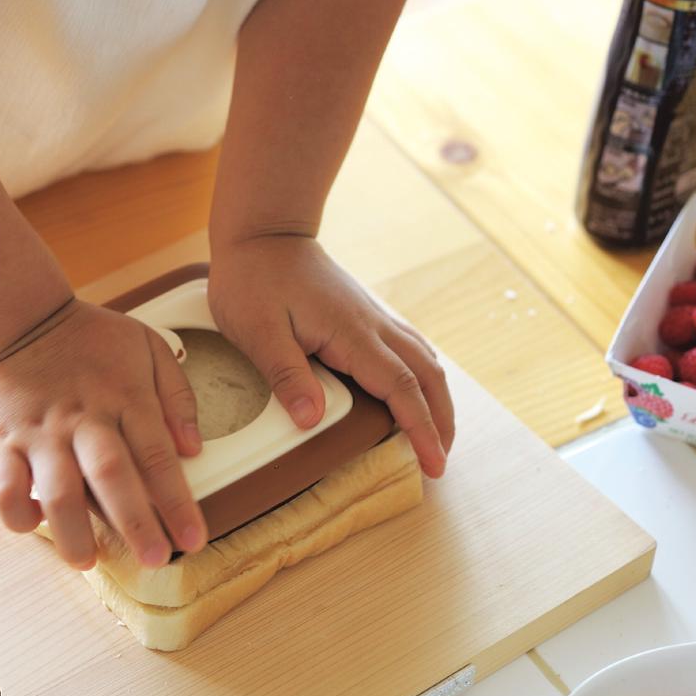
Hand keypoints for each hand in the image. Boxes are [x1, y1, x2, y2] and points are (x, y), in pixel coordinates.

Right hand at [0, 300, 206, 568]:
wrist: (17, 318)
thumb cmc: (89, 338)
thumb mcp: (148, 346)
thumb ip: (176, 394)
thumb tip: (193, 447)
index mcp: (126, 397)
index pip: (157, 456)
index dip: (178, 502)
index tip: (193, 539)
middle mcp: (84, 420)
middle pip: (113, 477)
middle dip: (136, 524)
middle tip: (155, 560)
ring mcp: (41, 434)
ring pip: (58, 490)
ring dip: (74, 532)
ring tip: (87, 562)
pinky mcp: (3, 442)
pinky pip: (5, 487)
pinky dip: (18, 513)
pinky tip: (36, 526)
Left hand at [208, 235, 453, 475]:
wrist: (264, 232)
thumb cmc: (254, 279)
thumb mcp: (257, 331)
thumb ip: (286, 374)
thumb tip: (313, 419)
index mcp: (352, 333)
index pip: (402, 388)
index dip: (422, 429)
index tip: (433, 463)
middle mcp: (374, 325)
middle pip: (429, 376)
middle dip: (441, 421)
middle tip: (440, 463)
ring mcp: (374, 317)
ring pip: (425, 360)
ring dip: (437, 400)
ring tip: (436, 436)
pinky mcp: (366, 314)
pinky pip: (410, 348)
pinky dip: (424, 378)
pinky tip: (417, 393)